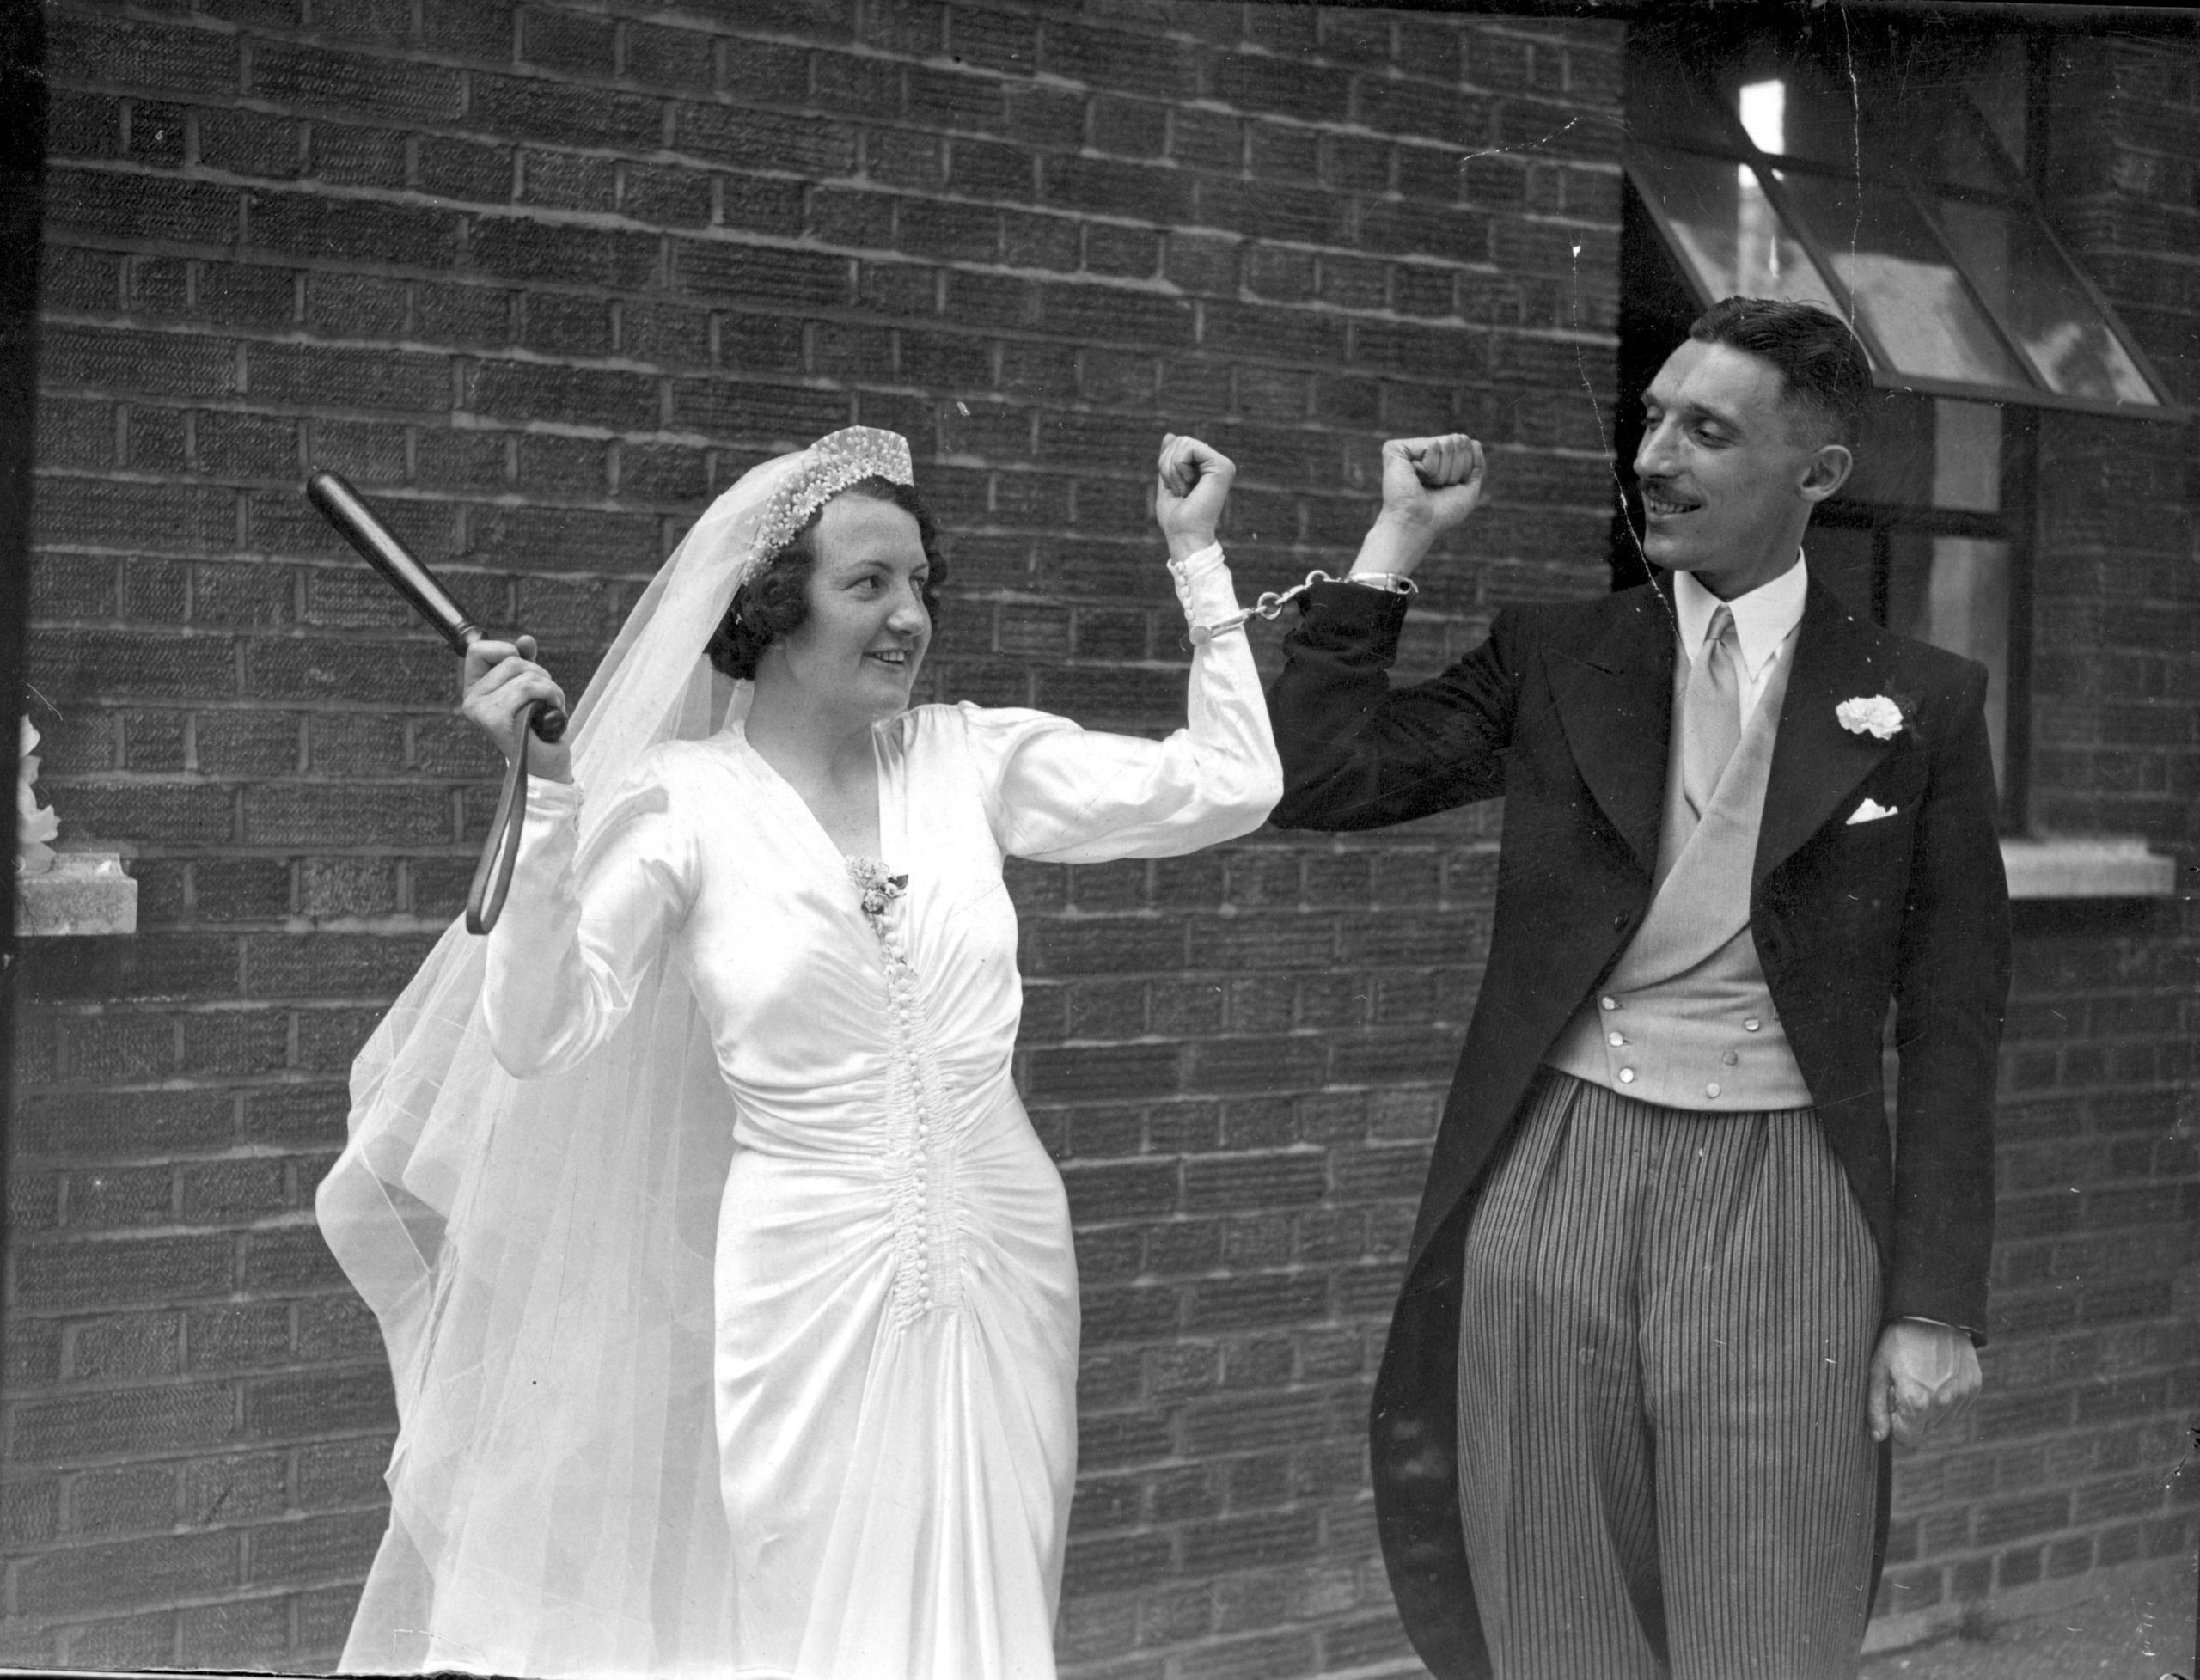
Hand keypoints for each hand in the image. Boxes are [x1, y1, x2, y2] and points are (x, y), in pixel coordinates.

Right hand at [460, 635, 572, 783]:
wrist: (548, 763)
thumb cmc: (540, 726)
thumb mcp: (533, 687)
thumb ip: (526, 662)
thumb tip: (525, 640)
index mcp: (475, 689)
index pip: (478, 649)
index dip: (507, 650)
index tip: (525, 668)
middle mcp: (472, 700)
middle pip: (511, 660)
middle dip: (539, 673)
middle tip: (545, 696)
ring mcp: (481, 710)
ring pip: (523, 674)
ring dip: (549, 687)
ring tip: (550, 706)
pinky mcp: (494, 719)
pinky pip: (527, 688)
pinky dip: (548, 694)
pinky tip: (550, 712)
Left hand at [1154, 433, 1235, 562]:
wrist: (1185, 536)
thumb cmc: (1176, 518)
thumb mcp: (1168, 482)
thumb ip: (1170, 460)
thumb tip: (1169, 435)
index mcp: (1208, 468)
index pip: (1179, 444)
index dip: (1166, 464)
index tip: (1175, 489)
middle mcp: (1218, 464)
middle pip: (1180, 440)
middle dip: (1168, 466)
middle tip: (1179, 491)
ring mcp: (1223, 464)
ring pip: (1183, 442)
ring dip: (1172, 470)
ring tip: (1184, 491)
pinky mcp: (1222, 466)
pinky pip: (1188, 447)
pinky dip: (1178, 468)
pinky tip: (1189, 487)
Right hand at [1350, 435, 1486, 580]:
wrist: (1418, 525)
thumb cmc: (1439, 513)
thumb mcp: (1468, 490)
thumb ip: (1476, 467)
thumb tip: (1474, 441)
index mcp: (1437, 459)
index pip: (1465, 446)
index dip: (1465, 469)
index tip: (1447, 487)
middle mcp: (1422, 451)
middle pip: (1457, 442)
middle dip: (1455, 469)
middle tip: (1436, 487)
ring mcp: (1408, 448)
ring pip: (1446, 443)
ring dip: (1443, 471)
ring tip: (1425, 484)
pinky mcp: (1396, 448)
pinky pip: (1433, 445)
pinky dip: (1431, 466)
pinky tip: (1415, 477)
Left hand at [1867, 1319, 1979, 1447]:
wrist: (1933, 1314)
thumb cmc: (1899, 1341)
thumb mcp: (1878, 1369)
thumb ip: (1876, 1407)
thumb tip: (1878, 1437)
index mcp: (1916, 1403)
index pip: (1907, 1439)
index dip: (1895, 1423)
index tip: (1892, 1401)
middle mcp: (1942, 1405)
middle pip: (1925, 1432)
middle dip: (1912, 1417)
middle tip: (1906, 1386)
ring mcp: (1961, 1397)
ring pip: (1942, 1421)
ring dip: (1930, 1409)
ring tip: (1922, 1378)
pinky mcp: (1974, 1387)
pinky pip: (1958, 1407)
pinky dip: (1947, 1399)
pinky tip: (1938, 1376)